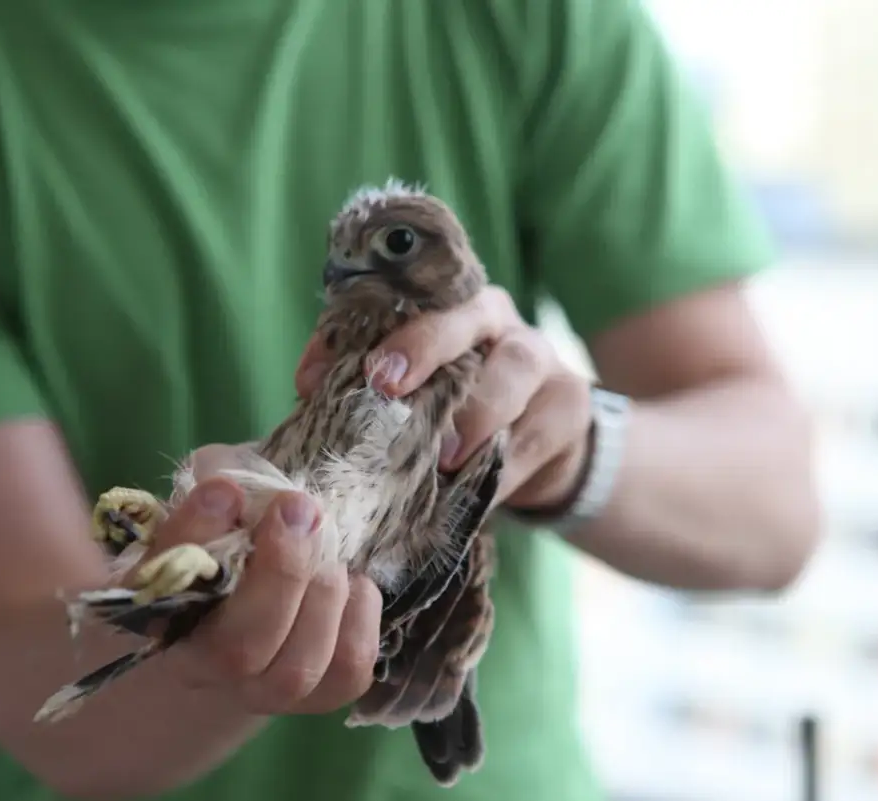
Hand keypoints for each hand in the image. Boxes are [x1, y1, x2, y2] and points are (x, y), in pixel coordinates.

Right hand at [134, 444, 382, 715]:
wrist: (257, 591)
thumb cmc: (233, 531)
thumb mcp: (218, 493)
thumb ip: (220, 477)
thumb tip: (234, 484)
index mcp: (157, 604)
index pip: (162, 580)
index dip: (194, 535)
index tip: (225, 490)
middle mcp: (200, 663)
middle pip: (236, 650)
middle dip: (281, 574)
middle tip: (300, 509)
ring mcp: (259, 690)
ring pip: (295, 670)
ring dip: (323, 596)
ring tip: (329, 554)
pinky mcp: (318, 695)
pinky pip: (348, 672)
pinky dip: (360, 617)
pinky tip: (353, 584)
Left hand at [296, 286, 593, 510]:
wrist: (544, 443)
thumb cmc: (460, 410)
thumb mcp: (418, 394)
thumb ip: (368, 389)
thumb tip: (308, 394)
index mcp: (448, 308)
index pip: (405, 302)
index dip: (364, 333)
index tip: (330, 374)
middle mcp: (497, 321)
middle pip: (466, 317)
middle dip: (423, 347)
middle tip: (386, 386)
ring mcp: (540, 358)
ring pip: (513, 369)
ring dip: (476, 413)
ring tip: (444, 457)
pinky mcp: (569, 405)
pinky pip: (535, 433)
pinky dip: (503, 468)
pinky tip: (477, 494)